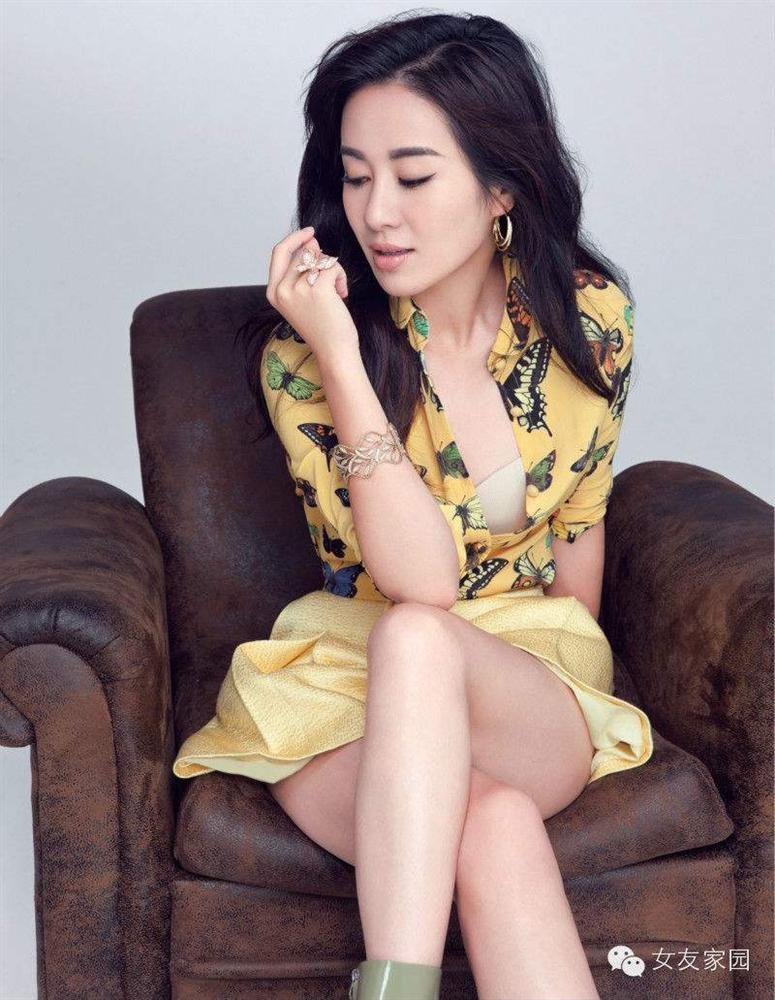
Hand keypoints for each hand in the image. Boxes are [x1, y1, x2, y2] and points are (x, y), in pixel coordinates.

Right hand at [266, 226, 357, 356]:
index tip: (310, 233)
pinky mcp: (317, 289)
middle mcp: (281, 290)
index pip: (278, 252)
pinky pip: (332, 265)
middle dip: (322, 263)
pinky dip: (341, 276)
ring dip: (333, 271)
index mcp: (273, 292)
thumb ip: (302, 269)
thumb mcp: (305, 296)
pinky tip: (341, 294)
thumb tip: (310, 240)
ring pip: (320, 258)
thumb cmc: (323, 326)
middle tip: (330, 285)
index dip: (294, 239)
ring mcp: (297, 289)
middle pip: (304, 254)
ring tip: (335, 294)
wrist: (334, 351)